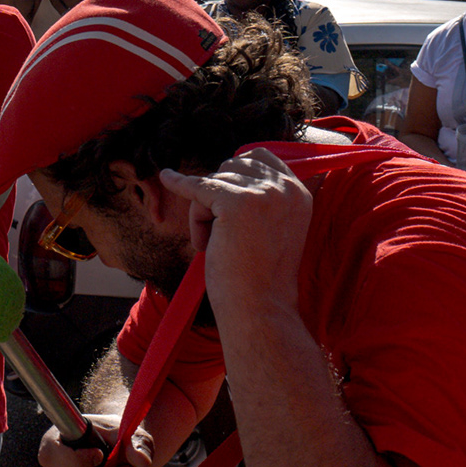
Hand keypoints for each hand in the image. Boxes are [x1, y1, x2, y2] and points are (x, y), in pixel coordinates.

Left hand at [160, 151, 311, 320]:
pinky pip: (197, 188)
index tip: (224, 197)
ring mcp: (262, 193)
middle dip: (218, 196)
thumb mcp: (273, 225)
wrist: (260, 309)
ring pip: (213, 181)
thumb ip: (262, 196)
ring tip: (219, 246)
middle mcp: (285, 188)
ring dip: (206, 213)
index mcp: (299, 193)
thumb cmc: (259, 275)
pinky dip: (179, 184)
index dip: (236, 173)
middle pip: (231, 167)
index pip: (260, 157)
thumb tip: (229, 167)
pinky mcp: (235, 201)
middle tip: (226, 237)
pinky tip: (165, 177)